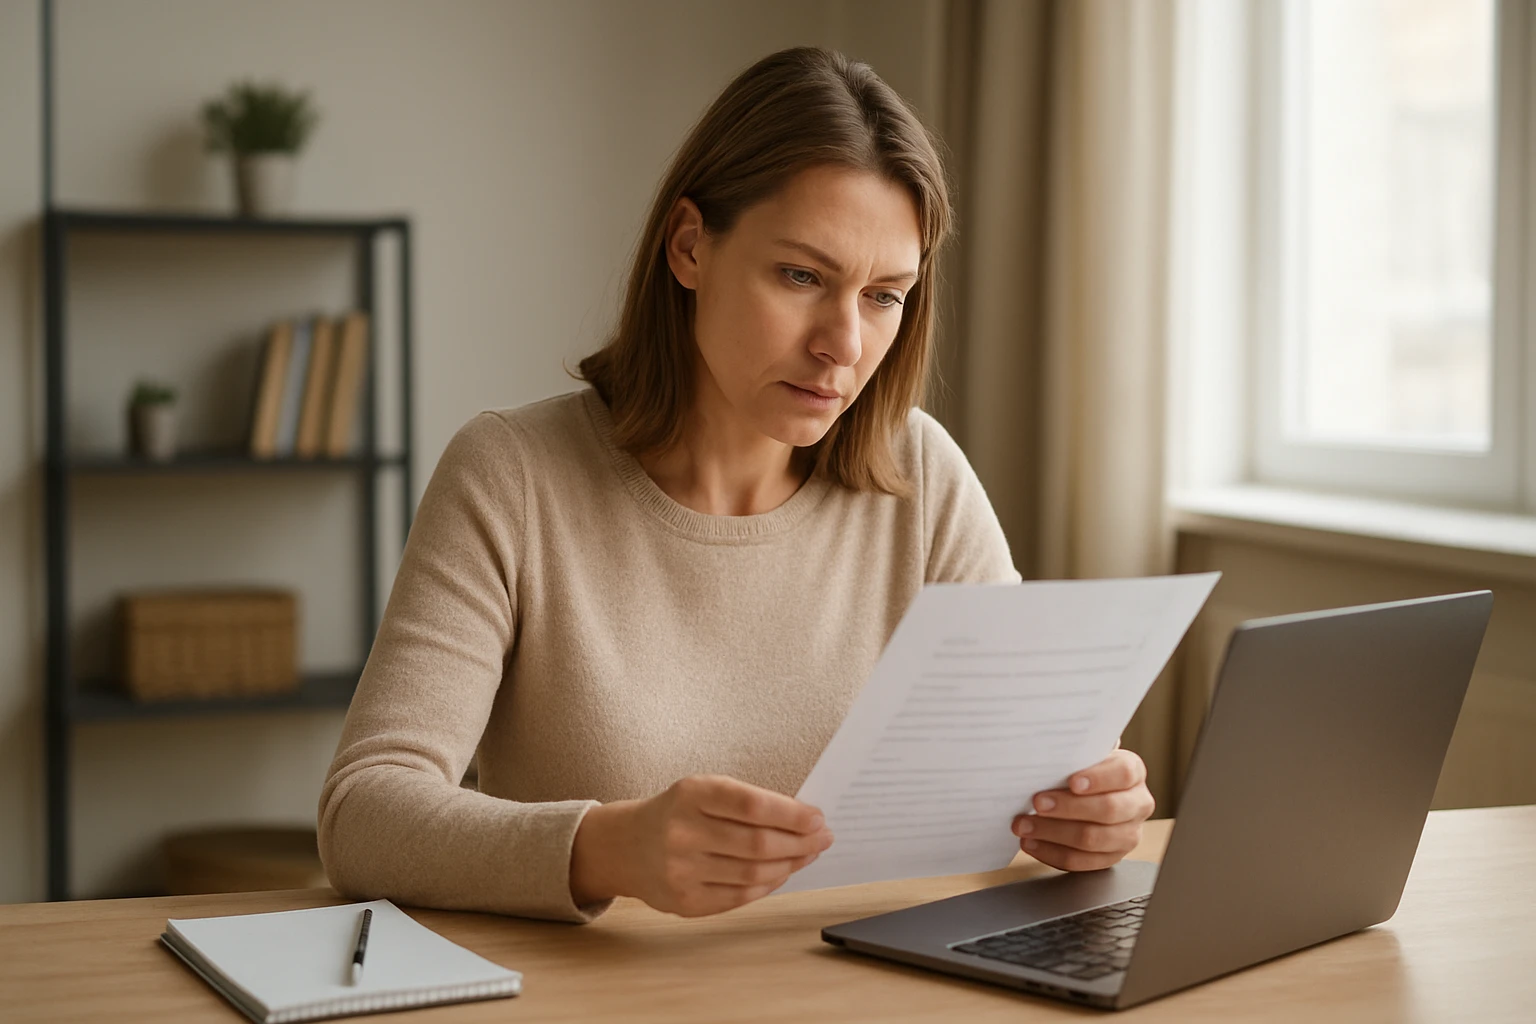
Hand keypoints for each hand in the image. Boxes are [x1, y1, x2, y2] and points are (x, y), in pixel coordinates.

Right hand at [570, 774, 832, 916]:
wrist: (624, 846)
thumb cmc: (677, 812)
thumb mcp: (703, 791)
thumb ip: (747, 802)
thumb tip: (805, 820)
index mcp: (690, 795)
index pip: (752, 806)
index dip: (791, 814)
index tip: (818, 818)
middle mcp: (682, 833)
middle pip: (757, 844)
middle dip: (799, 842)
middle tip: (823, 838)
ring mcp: (681, 871)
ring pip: (753, 874)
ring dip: (789, 865)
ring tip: (806, 854)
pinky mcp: (684, 901)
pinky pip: (739, 897)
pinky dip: (767, 886)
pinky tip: (781, 873)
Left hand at [1011, 747, 1153, 871]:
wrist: (1091, 793)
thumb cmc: (1082, 770)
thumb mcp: (1083, 757)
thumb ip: (1073, 757)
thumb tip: (1046, 756)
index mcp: (1133, 771)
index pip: (1122, 773)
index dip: (1098, 778)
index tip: (1072, 782)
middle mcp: (1138, 804)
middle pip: (1108, 809)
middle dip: (1069, 807)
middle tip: (1038, 803)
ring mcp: (1128, 834)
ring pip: (1094, 839)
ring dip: (1054, 833)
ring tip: (1025, 825)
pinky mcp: (1112, 857)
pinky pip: (1082, 862)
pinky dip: (1052, 853)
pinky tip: (1032, 843)